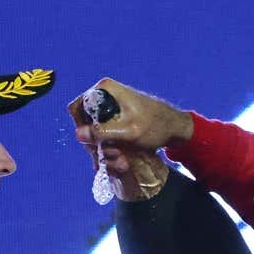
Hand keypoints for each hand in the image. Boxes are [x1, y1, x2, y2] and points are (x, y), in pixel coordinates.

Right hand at [67, 78, 193, 165]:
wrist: (176, 128)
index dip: (80, 128)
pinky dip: (111, 149)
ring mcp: (110, 108)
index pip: (77, 108)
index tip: (92, 145)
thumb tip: (78, 134)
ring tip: (121, 163)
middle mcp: (105, 95)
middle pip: (85, 123)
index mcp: (105, 90)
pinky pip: (105, 135)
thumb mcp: (129, 132)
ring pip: (96, 133)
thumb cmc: (156, 126)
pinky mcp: (116, 119)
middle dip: (96, 145)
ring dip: (105, 150)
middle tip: (109, 159)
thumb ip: (103, 133)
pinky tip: (121, 162)